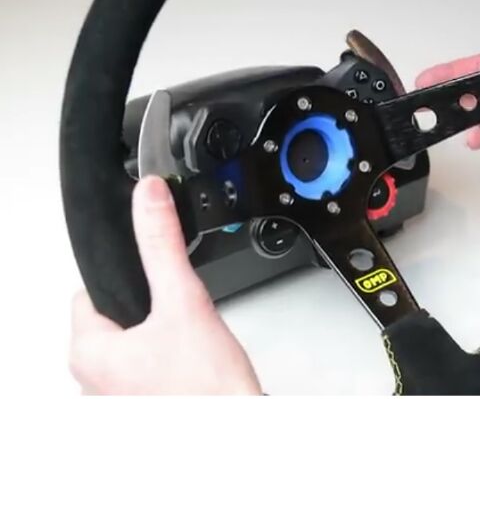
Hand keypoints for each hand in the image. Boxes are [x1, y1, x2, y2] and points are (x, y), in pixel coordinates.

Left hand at [69, 176, 261, 394]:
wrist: (238, 433)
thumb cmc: (207, 390)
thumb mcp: (183, 301)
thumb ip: (162, 244)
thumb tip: (148, 198)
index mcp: (89, 354)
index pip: (89, 293)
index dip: (125, 280)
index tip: (151, 283)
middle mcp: (93, 382)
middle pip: (115, 318)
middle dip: (148, 310)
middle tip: (179, 318)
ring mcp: (118, 401)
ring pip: (134, 344)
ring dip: (159, 336)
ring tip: (189, 344)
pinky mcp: (144, 408)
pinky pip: (148, 369)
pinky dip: (167, 360)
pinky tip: (193, 364)